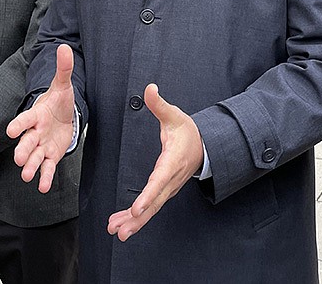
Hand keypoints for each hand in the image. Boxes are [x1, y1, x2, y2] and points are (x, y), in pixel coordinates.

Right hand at [6, 44, 75, 192]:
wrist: (64, 115)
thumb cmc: (59, 101)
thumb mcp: (63, 85)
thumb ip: (63, 69)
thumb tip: (65, 47)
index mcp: (36, 115)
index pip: (25, 119)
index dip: (18, 124)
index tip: (10, 131)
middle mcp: (35, 132)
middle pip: (26, 142)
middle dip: (22, 150)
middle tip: (18, 159)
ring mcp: (41, 145)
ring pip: (33, 157)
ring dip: (29, 167)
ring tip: (27, 176)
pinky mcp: (49, 156)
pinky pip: (46, 168)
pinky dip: (44, 177)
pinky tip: (42, 186)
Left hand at [107, 84, 202, 241]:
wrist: (204, 146)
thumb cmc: (188, 131)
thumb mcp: (174, 115)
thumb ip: (159, 104)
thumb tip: (149, 88)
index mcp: (172, 161)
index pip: (159, 180)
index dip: (148, 195)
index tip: (137, 208)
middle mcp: (170, 179)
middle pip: (154, 202)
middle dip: (137, 217)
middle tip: (120, 230)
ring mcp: (168, 188)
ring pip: (152, 208)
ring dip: (134, 222)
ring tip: (117, 231)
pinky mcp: (164, 191)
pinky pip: (151, 207)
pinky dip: (137, 217)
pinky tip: (123, 224)